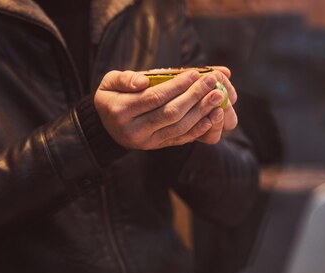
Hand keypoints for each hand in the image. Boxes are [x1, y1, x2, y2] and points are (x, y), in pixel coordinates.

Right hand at [94, 67, 237, 149]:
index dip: (177, 86)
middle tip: (212, 82)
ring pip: (178, 128)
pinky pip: (180, 139)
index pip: (154, 98)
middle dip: (194, 97)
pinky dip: (198, 129)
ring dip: (201, 112)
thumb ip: (125, 78)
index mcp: (121, 110)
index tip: (195, 73)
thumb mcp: (109, 82)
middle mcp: (134, 130)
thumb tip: (144, 81)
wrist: (106, 126)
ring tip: (217, 96)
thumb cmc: (111, 96)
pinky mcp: (156, 147)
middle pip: (170, 113)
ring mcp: (146, 142)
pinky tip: (212, 116)